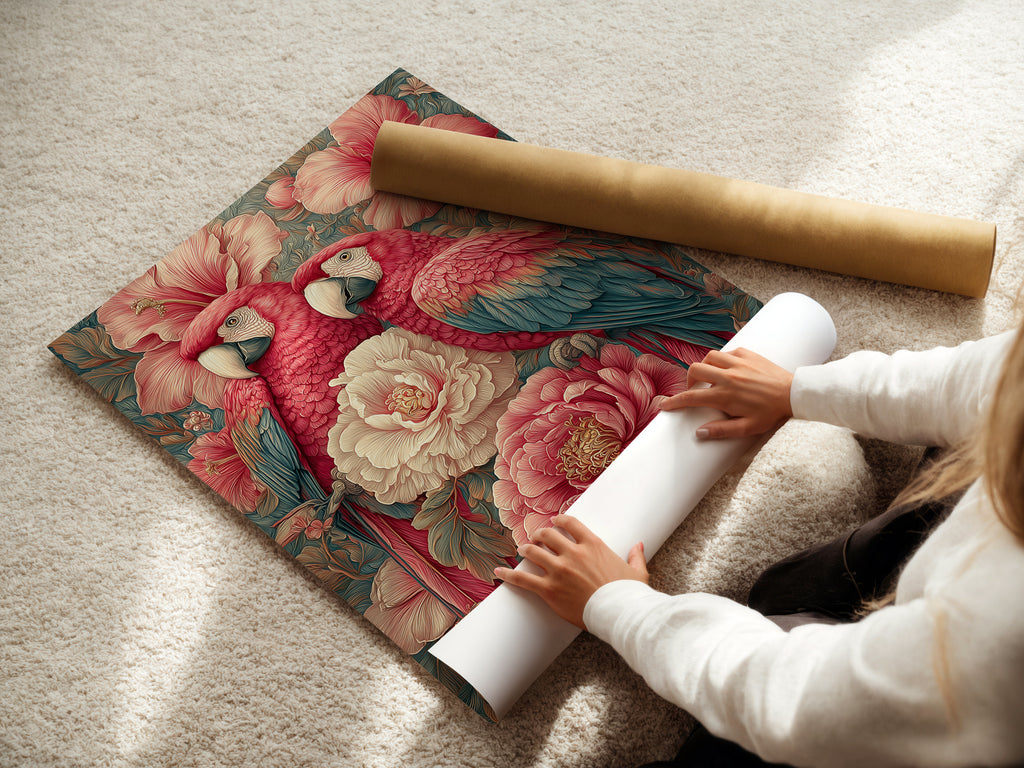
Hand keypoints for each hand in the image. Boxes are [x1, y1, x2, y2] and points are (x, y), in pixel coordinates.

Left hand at [494, 515, 647, 629]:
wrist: (620, 614)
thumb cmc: (629, 594)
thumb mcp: (636, 572)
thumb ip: (635, 556)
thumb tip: (639, 545)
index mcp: (593, 545)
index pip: (570, 524)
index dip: (559, 520)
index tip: (554, 521)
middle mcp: (573, 553)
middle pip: (547, 535)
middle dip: (539, 534)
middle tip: (536, 537)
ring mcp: (559, 570)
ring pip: (533, 552)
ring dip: (526, 549)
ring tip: (522, 549)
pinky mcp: (549, 589)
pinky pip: (523, 579)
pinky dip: (509, 575)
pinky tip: (498, 572)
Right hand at [658, 347, 793, 439]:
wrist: (794, 394)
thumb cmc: (771, 413)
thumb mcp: (748, 428)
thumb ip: (722, 431)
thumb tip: (699, 433)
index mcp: (725, 395)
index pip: (691, 397)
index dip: (674, 402)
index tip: (664, 405)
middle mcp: (728, 376)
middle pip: (695, 370)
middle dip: (689, 380)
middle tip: (694, 390)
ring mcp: (738, 363)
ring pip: (709, 357)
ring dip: (705, 367)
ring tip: (710, 378)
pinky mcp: (748, 354)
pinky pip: (727, 352)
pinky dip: (722, 360)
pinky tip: (728, 369)